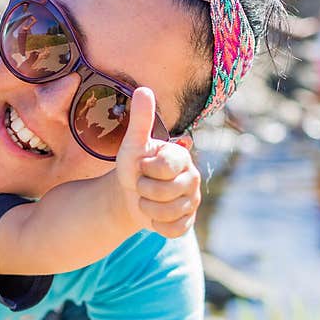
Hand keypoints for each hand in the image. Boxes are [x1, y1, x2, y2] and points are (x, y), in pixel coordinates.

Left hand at [115, 87, 200, 238]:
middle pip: (167, 192)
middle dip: (144, 190)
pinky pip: (174, 230)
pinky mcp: (187, 222)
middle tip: (141, 184)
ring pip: (169, 212)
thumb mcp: (132, 143)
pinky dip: (156, 225)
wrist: (127, 194)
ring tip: (144, 198)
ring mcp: (192, 202)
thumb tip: (143, 89)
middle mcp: (192, 178)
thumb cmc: (132, 165)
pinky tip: (152, 215)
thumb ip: (139, 118)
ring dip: (147, 207)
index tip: (142, 166)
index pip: (165, 167)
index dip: (145, 170)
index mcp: (181, 157)